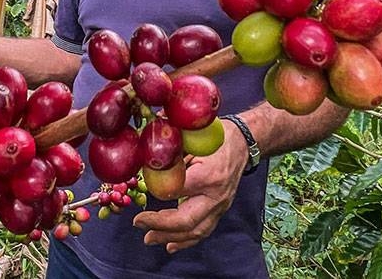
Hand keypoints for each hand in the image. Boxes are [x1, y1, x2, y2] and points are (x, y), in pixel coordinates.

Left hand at [132, 121, 248, 252]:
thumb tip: (145, 164)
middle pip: (187, 220)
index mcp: (208, 176)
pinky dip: (186, 240)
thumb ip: (171, 154)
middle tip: (138, 223)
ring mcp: (221, 206)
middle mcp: (216, 196)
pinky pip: (203, 230)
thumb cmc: (216, 137)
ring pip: (196, 231)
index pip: (177, 192)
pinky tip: (170, 245)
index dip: (155, 195)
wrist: (243, 143)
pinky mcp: (221, 210)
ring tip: (149, 238)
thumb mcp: (192, 138)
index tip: (139, 195)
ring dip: (170, 237)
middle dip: (160, 226)